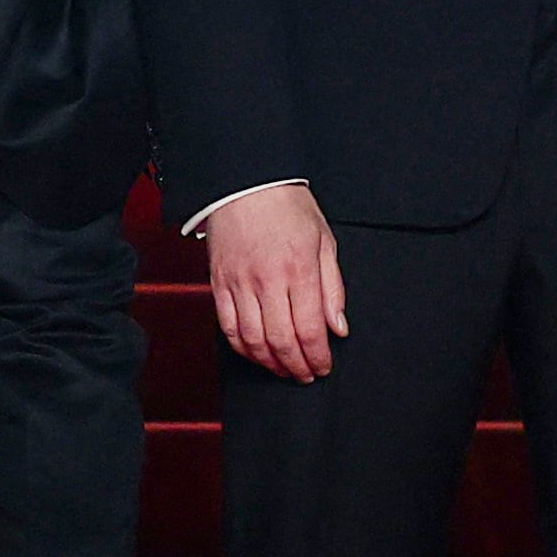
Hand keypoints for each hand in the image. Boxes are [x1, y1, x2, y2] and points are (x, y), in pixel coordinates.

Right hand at [205, 181, 345, 382]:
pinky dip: (242, 347)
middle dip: (296, 366)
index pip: (309, 329)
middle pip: (281, 341)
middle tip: (306, 374)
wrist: (246, 182)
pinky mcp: (219, 283)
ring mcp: (239, 283)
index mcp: (298, 270)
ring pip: (252, 340)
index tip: (323, 366)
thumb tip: (337, 326)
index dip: (318, 357)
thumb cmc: (287, 205)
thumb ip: (333, 288)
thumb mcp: (325, 241)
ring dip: (270, 362)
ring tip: (283, 368)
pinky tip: (256, 352)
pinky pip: (228, 326)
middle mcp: (267, 280)